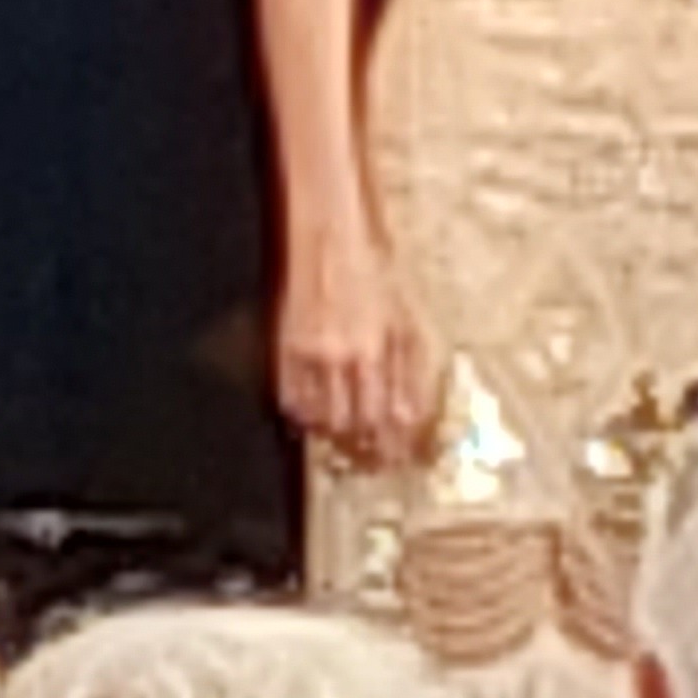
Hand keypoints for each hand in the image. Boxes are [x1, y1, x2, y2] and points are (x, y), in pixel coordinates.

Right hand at [274, 242, 432, 472]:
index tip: (403, 459)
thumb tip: (414, 415)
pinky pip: (290, 399)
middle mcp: (347, 358)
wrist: (332, 236)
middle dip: (371, 450)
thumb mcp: (408, 316)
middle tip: (377, 462)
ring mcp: (312, 355)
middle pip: (359, 427)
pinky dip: (304, 418)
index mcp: (381, 350)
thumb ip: (413, 368)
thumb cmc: (376, 270)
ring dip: (339, 440)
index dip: (399, 445)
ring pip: (324, 420)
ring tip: (349, 447)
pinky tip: (315, 422)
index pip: (393, 418)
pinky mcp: (284, 347)